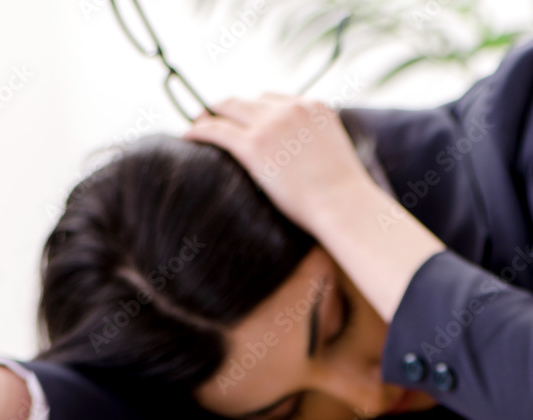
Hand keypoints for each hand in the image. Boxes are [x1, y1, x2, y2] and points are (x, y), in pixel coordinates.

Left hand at [183, 94, 376, 234]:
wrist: (344, 206)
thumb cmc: (344, 196)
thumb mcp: (337, 157)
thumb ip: (317, 146)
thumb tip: (305, 161)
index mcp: (316, 107)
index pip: (276, 100)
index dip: (256, 111)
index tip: (244, 121)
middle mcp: (292, 108)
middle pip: (249, 100)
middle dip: (229, 109)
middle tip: (212, 119)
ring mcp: (271, 124)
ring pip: (228, 107)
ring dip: (211, 115)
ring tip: (197, 127)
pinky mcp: (254, 145)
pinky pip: (215, 130)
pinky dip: (199, 131)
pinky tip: (188, 137)